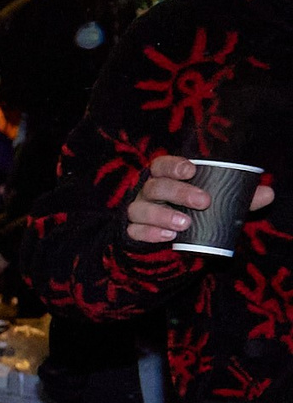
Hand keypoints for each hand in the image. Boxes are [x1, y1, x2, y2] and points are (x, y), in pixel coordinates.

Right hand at [126, 154, 274, 244]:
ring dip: (162, 216)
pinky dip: (150, 233)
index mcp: (165, 177)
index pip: (161, 165)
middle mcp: (148, 192)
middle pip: (155, 187)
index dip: (173, 166)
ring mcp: (138, 211)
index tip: (192, 171)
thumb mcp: (216, 200)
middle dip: (178, 193)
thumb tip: (268, 193)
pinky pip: (135, 231)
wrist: (173, 236)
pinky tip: (167, 237)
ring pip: (140, 209)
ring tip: (184, 224)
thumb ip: (238, 196)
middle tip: (203, 202)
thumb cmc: (194, 209)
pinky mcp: (134, 231)